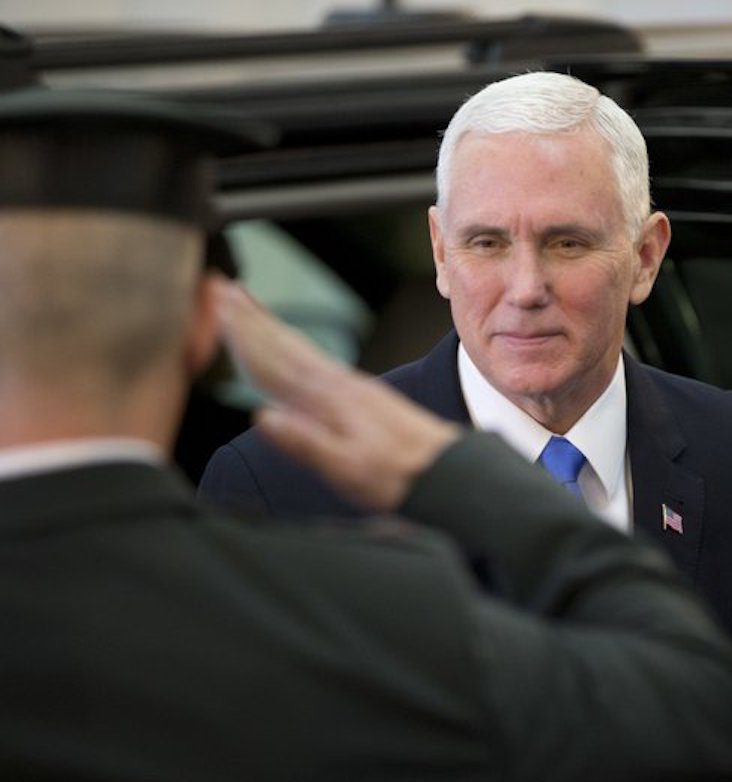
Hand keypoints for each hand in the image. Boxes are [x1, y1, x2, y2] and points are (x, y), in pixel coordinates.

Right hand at [215, 278, 458, 510]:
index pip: (275, 362)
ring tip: (244, 304)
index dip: (242, 335)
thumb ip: (306, 443)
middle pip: (284, 344)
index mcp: (331, 401)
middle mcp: (340, 385)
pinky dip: (295, 347)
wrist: (450, 472)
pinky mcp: (364, 396)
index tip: (214, 305)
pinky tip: (289, 349)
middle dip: (249, 317)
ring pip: (300, 349)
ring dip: (269, 325)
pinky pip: (317, 362)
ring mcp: (353, 388)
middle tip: (218, 286)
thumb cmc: (400, 477)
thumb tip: (263, 417)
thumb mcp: (349, 469)